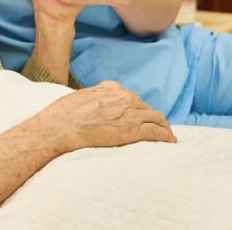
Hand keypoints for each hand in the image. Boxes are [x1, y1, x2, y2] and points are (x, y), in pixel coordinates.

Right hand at [42, 81, 175, 151]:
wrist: (60, 126)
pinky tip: (171, 141)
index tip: (140, 115)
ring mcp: (130, 113)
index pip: (131, 97)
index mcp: (110, 88)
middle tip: (157, 128)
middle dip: (151, 117)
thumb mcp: (79, 98)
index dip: (137, 108)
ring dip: (163, 127)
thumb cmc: (63, 116)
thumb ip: (91, 100)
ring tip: (168, 135)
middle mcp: (123, 98)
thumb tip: (90, 108)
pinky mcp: (133, 130)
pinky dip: (166, 136)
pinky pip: (156, 132)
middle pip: (145, 107)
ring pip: (156, 118)